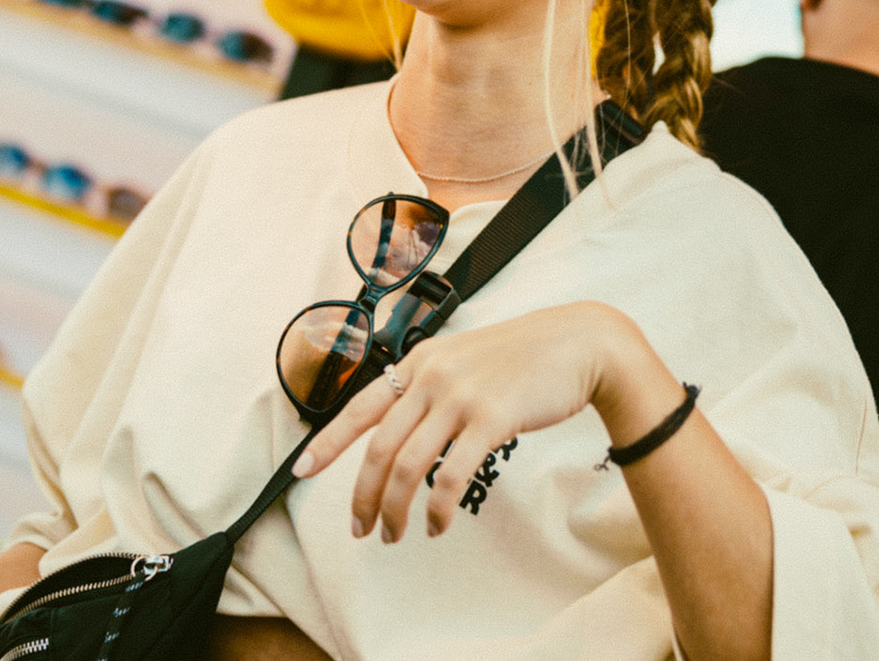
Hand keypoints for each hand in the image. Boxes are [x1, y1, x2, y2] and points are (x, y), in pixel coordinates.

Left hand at [293, 301, 680, 542]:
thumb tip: (403, 430)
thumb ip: (432, 385)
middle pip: (379, 449)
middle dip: (364, 497)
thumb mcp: (465, 357)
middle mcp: (432, 376)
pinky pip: (450, 476)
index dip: (327, 444)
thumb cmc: (525, 356)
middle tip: (363, 529)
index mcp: (419, 361)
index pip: (359, 407)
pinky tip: (437, 524)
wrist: (578, 345)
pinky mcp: (490, 419)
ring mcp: (460, 397)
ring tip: (398, 534)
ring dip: (396, 510)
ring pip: (408, 467)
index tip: (301, 471)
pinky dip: (437, 508)